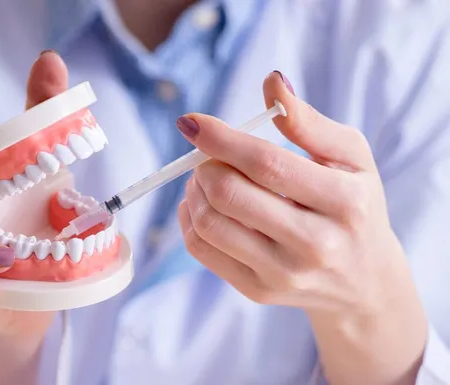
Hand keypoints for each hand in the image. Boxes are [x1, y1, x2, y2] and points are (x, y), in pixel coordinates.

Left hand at [177, 71, 427, 383]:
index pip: (267, 164)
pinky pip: (201, 249)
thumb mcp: (351, 157)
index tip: (190, 122)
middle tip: (208, 154)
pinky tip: (203, 204)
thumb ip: (310, 121)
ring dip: (194, 190)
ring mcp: (283, 274)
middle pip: (230, 195)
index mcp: (344, 202)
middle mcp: (315, 245)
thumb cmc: (355, 206)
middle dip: (205, 164)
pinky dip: (189, 218)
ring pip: (209, 223)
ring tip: (206, 177)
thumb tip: (271, 81)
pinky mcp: (258, 290)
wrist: (364, 281)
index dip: (221, 138)